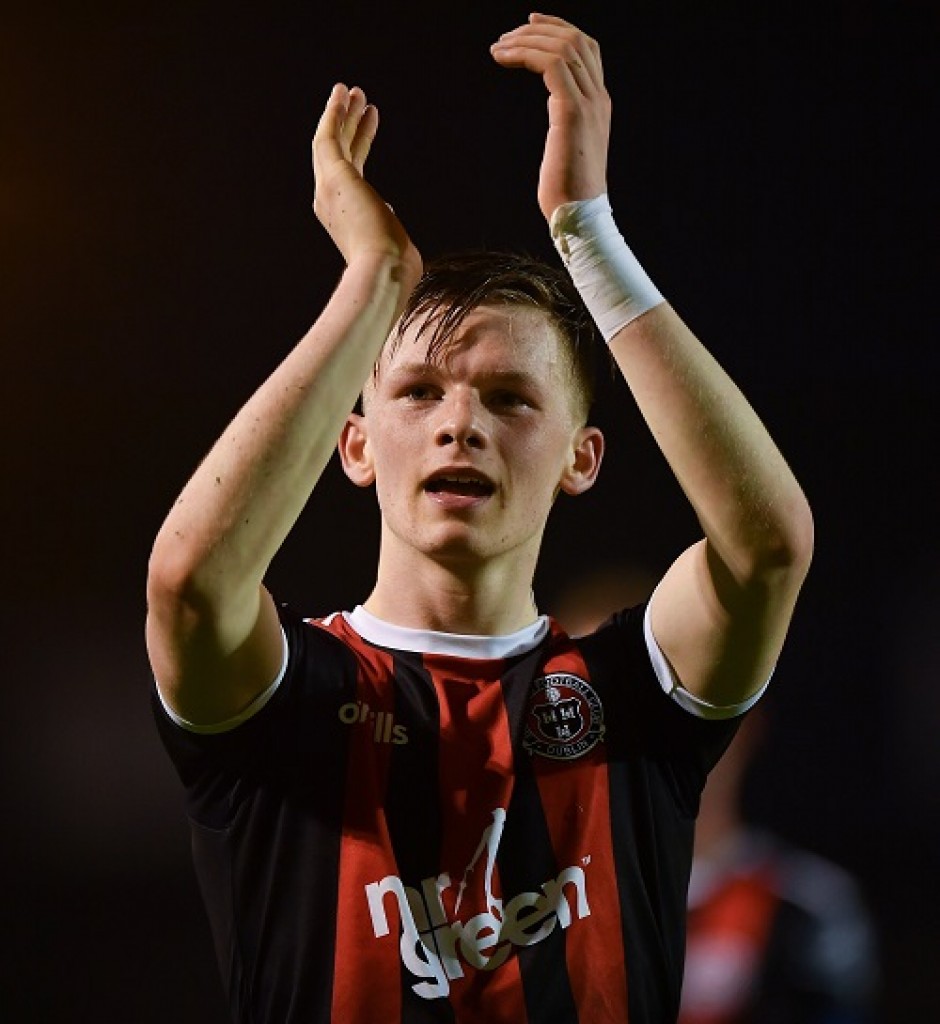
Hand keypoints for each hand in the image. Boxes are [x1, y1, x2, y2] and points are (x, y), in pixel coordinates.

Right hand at [312, 83, 419, 275]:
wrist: (383, 273)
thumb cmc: (394, 268)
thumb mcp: (393, 241)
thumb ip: (386, 221)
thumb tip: (386, 208)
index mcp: (343, 217)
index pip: (349, 172)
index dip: (359, 143)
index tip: (370, 122)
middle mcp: (329, 201)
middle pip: (337, 153)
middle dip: (347, 124)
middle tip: (358, 98)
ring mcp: (328, 188)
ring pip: (331, 141)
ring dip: (341, 114)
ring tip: (353, 90)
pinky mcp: (333, 176)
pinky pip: (329, 136)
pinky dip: (334, 113)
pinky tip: (343, 94)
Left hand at [491, 13, 609, 222]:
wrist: (578, 215)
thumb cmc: (567, 191)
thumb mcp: (567, 146)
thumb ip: (565, 121)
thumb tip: (554, 108)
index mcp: (599, 103)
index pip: (586, 49)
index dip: (558, 29)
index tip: (529, 24)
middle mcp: (599, 97)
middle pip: (575, 40)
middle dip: (537, 30)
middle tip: (505, 37)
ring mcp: (589, 103)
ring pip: (562, 47)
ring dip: (526, 40)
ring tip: (498, 47)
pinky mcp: (572, 112)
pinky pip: (550, 65)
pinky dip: (525, 54)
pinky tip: (503, 59)